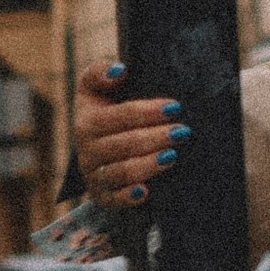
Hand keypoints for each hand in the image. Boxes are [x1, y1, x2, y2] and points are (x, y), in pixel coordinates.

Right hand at [73, 59, 187, 210]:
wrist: (96, 147)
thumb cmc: (105, 112)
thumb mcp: (94, 89)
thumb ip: (99, 72)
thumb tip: (120, 70)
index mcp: (87, 122)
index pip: (120, 116)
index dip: (147, 111)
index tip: (174, 107)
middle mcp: (87, 150)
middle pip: (123, 144)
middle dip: (155, 137)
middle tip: (182, 132)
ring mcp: (94, 175)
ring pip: (121, 172)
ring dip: (148, 164)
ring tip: (172, 156)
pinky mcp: (102, 197)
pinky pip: (114, 200)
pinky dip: (129, 197)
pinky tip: (147, 191)